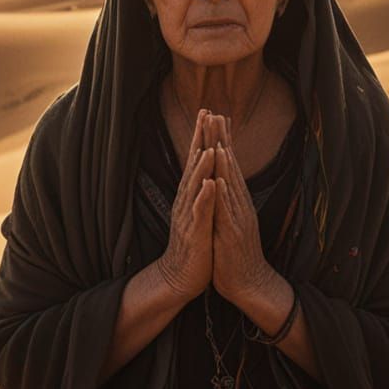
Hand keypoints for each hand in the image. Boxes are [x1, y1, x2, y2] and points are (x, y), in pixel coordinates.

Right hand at [156, 108, 215, 304]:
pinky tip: (209, 185)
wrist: (179, 277)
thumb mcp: (198, 212)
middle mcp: (186, 200)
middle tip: (205, 113)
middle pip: (193, 164)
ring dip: (201, 166)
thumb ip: (201, 190)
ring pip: (195, 186)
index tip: (208, 111)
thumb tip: (205, 168)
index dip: (202, 135)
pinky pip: (199, 212)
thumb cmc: (193, 244)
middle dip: (200, 139)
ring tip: (208, 146)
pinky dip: (204, 197)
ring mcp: (189, 216)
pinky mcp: (194, 233)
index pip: (197, 159)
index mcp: (190, 194)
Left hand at [210, 118, 273, 305]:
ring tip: (219, 140)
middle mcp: (239, 205)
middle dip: (223, 140)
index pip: (228, 165)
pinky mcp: (233, 234)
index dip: (222, 140)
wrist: (249, 284)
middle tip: (217, 114)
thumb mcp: (227, 222)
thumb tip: (217, 181)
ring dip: (225, 163)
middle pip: (231, 167)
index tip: (216, 117)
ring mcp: (238, 218)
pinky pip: (228, 212)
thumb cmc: (234, 255)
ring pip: (231, 185)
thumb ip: (224, 201)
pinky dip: (224, 195)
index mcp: (236, 201)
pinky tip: (219, 180)